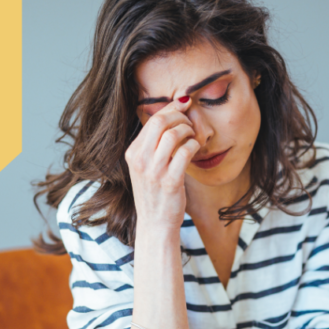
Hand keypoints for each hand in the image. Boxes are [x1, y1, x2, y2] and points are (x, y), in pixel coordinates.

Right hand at [125, 96, 200, 230]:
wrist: (155, 223)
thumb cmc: (154, 192)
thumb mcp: (145, 166)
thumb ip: (153, 144)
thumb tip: (171, 115)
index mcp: (132, 153)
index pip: (151, 120)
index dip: (171, 108)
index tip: (184, 104)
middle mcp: (140, 160)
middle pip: (161, 122)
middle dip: (180, 116)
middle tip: (190, 122)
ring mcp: (154, 171)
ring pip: (173, 134)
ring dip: (188, 130)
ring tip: (193, 136)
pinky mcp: (170, 181)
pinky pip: (185, 152)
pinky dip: (194, 146)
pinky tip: (195, 149)